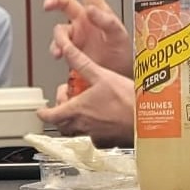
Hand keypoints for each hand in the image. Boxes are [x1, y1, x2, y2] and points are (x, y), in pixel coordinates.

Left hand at [39, 29, 134, 143]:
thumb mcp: (102, 75)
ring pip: (76, 133)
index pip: (50, 115)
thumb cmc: (127, 100)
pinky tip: (100, 122)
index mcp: (77, 109)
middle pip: (61, 125)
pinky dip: (91, 132)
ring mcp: (95, 136)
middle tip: (64, 105)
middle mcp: (83, 125)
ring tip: (81, 111)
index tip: (41, 111)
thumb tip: (67, 48)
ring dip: (74, 123)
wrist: (148, 120)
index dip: (43, 113)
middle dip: (59, 115)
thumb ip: (81, 62)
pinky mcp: (108, 141)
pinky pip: (93, 139)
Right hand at [42, 0, 132, 75]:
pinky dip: (56, 49)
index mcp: (98, 11)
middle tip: (48, 5)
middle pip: (64, 4)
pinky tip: (60, 54)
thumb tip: (91, 9)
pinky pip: (58, 46)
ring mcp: (77, 36)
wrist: (119, 77)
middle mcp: (84, 21)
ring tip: (63, 46)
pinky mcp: (71, 51)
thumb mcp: (119, 35)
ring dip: (58, 36)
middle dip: (54, 1)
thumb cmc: (124, 54)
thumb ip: (106, 22)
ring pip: (59, 29)